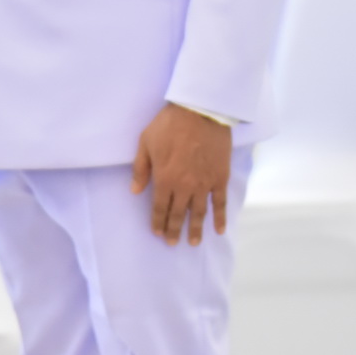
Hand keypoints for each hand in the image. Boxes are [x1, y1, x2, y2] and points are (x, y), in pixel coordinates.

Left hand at [130, 104, 231, 245]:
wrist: (201, 111)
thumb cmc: (169, 124)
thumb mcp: (146, 142)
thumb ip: (140, 168)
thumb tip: (135, 191)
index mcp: (165, 179)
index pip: (160, 208)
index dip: (158, 222)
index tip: (157, 233)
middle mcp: (184, 187)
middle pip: (178, 214)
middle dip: (174, 230)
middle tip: (172, 243)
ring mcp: (204, 184)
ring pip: (198, 213)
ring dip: (195, 229)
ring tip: (193, 242)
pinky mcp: (220, 178)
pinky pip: (220, 202)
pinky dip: (220, 217)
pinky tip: (219, 229)